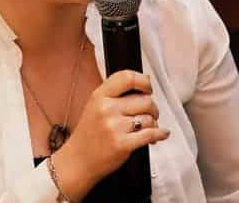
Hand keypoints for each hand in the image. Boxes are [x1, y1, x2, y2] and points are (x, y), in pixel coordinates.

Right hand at [53, 71, 169, 199]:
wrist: (78, 161)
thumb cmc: (88, 134)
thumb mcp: (95, 106)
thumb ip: (117, 92)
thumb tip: (146, 79)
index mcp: (99, 96)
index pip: (127, 77)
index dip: (143, 81)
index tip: (148, 88)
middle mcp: (107, 109)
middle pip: (145, 99)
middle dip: (153, 108)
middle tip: (150, 113)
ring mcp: (114, 127)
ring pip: (149, 117)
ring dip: (154, 123)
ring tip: (148, 127)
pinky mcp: (123, 144)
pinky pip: (151, 134)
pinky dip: (160, 134)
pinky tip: (160, 134)